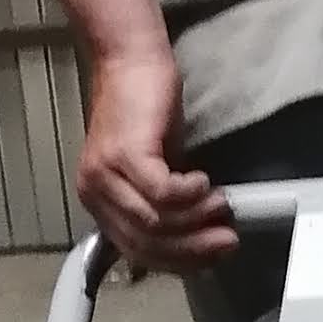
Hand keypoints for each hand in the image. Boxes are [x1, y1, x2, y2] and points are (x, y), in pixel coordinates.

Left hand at [79, 35, 233, 271]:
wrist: (131, 60)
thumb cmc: (144, 109)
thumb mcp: (154, 167)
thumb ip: (163, 203)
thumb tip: (196, 235)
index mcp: (99, 201)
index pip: (137, 252)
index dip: (179, 261)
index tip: (212, 257)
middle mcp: (95, 192)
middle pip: (146, 244)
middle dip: (193, 248)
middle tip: (227, 240)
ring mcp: (106, 174)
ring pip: (155, 223)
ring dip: (196, 220)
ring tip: (221, 206)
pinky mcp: (125, 153)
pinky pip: (162, 193)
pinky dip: (189, 194)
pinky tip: (204, 183)